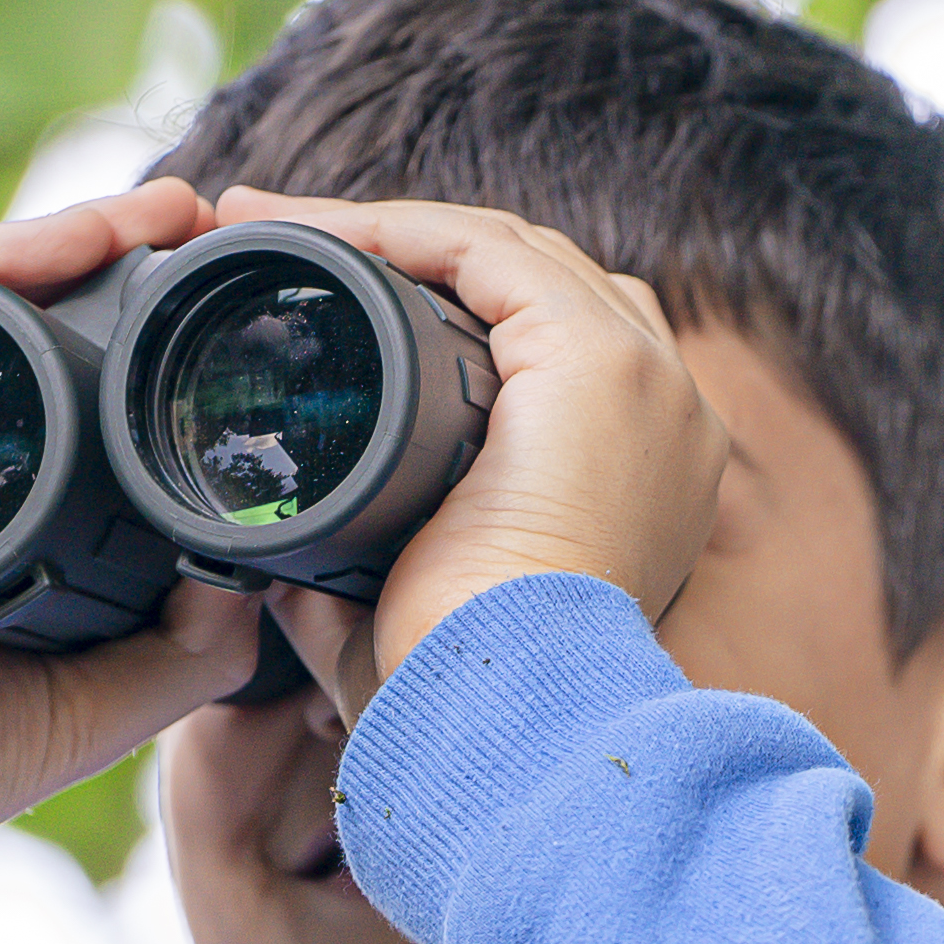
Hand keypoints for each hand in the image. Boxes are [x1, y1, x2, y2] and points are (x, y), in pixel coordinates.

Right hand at [0, 179, 263, 943]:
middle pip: (24, 326)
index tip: (234, 321)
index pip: (68, 401)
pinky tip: (67, 240)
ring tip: (169, 213)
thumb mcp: (79, 714)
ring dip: (72, 237)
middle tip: (217, 228)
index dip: (146, 353)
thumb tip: (253, 581)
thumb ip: (171, 655)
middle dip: (121, 264)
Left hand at [206, 188, 724, 716]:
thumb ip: (357, 599)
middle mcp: (665, 418)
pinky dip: (399, 230)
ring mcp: (646, 380)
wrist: (512, 720)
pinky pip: (488, 251)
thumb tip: (284, 582)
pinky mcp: (599, 360)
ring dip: (388, 228)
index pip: (550, 349)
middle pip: (536, 284)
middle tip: (287, 243)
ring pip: (508, 253)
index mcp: (641, 478)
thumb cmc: (470, 702)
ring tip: (279, 222)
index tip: (330, 306)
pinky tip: (318, 232)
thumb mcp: (414, 638)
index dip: (443, 310)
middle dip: (409, 253)